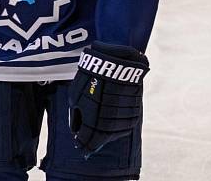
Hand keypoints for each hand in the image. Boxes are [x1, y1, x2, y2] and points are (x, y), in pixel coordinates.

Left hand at [68, 41, 148, 156]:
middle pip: (102, 139)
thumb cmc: (91, 76)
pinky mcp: (134, 111)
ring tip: (96, 136)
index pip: (89, 139)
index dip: (84, 145)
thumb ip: (77, 115)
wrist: (115, 61)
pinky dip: (116, 130)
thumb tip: (77, 131)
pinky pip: (124, 127)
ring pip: (114, 134)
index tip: (80, 149)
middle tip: (85, 145)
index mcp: (93, 116)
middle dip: (92, 143)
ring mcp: (123, 116)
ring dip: (105, 137)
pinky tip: (109, 128)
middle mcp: (110, 118)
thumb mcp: (76, 95)